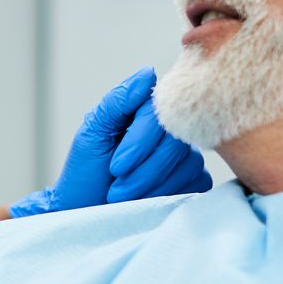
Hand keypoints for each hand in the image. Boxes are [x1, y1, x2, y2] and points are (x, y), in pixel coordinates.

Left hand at [10, 67, 210, 217]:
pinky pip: (197, 183)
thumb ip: (118, 101)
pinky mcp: (195, 180)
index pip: (159, 113)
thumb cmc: (85, 171)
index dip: (140, 140)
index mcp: (145, 111)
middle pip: (175, 141)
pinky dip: (169, 195)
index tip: (115, 167)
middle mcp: (170, 130)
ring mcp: (186, 154)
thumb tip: (149, 72)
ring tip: (124, 198)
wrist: (88, 211)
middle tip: (116, 190)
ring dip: (152, 187)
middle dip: (144, 171)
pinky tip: (148, 202)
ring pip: (189, 164)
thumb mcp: (92, 134)